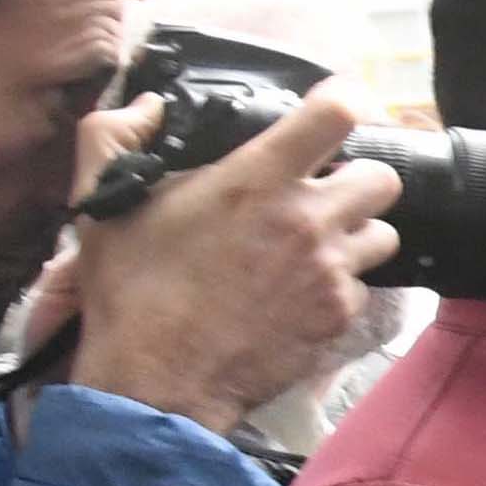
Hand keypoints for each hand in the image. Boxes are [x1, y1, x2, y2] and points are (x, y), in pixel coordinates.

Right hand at [60, 89, 402, 432]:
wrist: (155, 381)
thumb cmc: (131, 291)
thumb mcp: (103, 203)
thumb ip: (114, 136)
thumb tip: (146, 106)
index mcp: (257, 179)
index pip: (338, 112)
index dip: (343, 104)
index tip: (331, 114)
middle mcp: (308, 219)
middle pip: (382, 176)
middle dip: (355, 181)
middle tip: (320, 195)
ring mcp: (330, 270)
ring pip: (382, 233)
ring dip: (355, 235)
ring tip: (311, 247)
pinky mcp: (339, 315)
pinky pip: (363, 287)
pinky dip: (339, 287)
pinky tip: (297, 294)